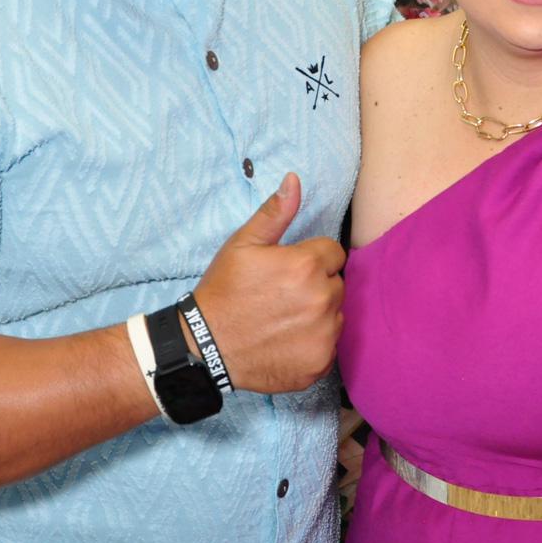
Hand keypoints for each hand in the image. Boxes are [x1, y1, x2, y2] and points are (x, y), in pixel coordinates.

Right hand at [193, 173, 344, 393]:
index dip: (311, 259)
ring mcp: (324, 334)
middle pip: (336, 284)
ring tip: (283, 319)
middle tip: (282, 296)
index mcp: (308, 265)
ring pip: (336, 315)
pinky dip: (314, 343)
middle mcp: (323, 299)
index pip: (333, 253)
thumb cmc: (225, 290)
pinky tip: (287, 341)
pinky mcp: (320, 363)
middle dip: (316, 285)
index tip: (287, 272)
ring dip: (318, 315)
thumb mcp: (243, 244)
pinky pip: (329, 345)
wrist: (205, 345)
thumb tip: (294, 179)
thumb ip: (275, 212)